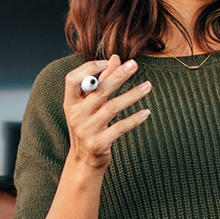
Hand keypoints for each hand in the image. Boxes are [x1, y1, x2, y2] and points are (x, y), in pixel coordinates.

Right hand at [64, 55, 151, 170]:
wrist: (84, 160)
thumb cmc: (89, 126)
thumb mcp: (89, 105)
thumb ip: (102, 81)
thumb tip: (115, 58)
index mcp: (71, 103)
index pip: (72, 79)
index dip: (88, 69)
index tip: (107, 62)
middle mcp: (76, 115)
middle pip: (98, 91)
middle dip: (118, 76)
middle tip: (134, 65)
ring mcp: (86, 130)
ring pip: (112, 108)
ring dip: (132, 95)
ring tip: (148, 86)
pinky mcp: (98, 144)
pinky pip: (119, 128)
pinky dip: (134, 119)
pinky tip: (146, 112)